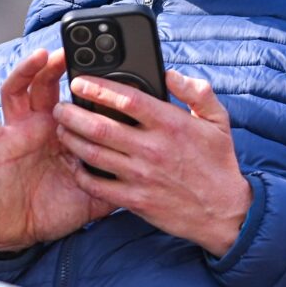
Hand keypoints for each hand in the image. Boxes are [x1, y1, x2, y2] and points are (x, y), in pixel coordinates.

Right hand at [0, 49, 113, 252]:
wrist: (20, 233)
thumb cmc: (55, 210)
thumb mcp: (95, 195)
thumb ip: (118, 181)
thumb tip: (151, 178)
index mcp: (66, 133)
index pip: (77, 99)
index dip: (87, 82)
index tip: (106, 63)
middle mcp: (42, 125)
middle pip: (49, 85)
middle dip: (60, 65)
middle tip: (75, 49)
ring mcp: (18, 130)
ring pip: (20, 90)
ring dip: (29, 69)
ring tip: (43, 55)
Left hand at [53, 69, 251, 255]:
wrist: (225, 212)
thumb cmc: (218, 163)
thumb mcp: (218, 120)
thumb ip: (197, 92)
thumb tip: (170, 74)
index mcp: (171, 124)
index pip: (127, 99)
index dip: (98, 88)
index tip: (80, 82)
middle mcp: (152, 148)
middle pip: (100, 126)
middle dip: (72, 114)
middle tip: (60, 107)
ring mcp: (141, 176)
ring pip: (93, 154)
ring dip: (71, 140)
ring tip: (61, 130)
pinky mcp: (135, 200)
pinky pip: (98, 185)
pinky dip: (81, 173)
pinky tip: (75, 163)